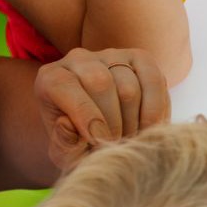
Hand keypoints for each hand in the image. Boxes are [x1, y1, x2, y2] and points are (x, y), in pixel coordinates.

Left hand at [36, 48, 169, 170]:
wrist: (102, 131)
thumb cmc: (79, 143)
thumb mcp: (65, 151)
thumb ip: (63, 144)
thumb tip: (67, 123)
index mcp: (51, 78)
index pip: (64, 86)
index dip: (84, 116)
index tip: (100, 142)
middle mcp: (79, 59)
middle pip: (100, 83)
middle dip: (113, 121)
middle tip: (117, 145)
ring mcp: (112, 55)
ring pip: (129, 87)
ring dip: (134, 121)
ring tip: (130, 140)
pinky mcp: (141, 58)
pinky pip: (155, 81)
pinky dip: (156, 110)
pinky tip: (150, 128)